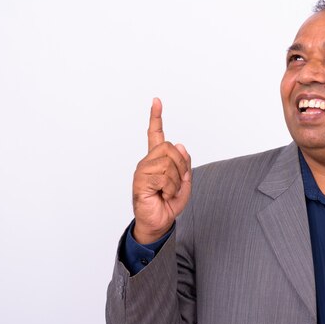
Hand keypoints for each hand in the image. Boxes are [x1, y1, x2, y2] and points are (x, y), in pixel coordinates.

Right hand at [131, 97, 191, 243]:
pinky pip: (163, 176)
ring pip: (168, 162)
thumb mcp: (185, 182)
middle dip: (181, 166)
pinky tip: (162, 195)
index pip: (155, 135)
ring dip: (176, 180)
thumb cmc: (169, 203)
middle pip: (170, 148)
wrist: (160, 222)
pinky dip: (170, 188)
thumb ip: (185, 163)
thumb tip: (180, 144)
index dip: (156, 117)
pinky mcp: (140, 181)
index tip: (156, 101)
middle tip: (177, 183)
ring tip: (168, 191)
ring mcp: (142, 170)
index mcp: (157, 160)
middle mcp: (147, 162)